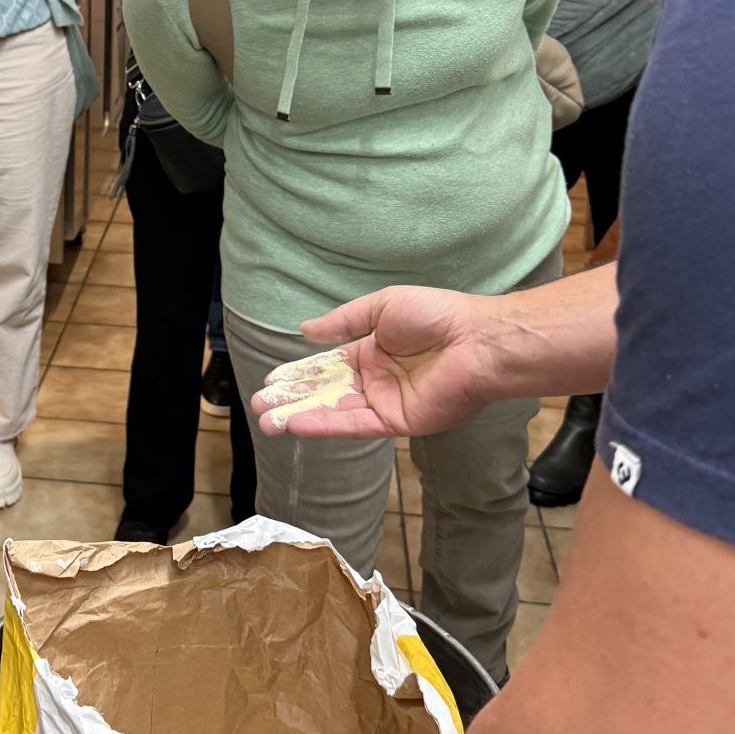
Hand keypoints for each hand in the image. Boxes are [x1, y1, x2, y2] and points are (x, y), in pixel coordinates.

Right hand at [252, 286, 495, 439]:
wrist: (475, 341)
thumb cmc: (435, 315)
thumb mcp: (382, 307)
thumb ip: (344, 322)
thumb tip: (307, 330)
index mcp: (372, 351)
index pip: (326, 366)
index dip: (298, 373)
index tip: (272, 380)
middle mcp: (375, 379)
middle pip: (324, 392)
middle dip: (292, 399)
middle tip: (259, 405)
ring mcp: (385, 402)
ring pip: (334, 412)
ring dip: (301, 416)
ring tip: (267, 421)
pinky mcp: (396, 422)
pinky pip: (354, 425)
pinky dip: (325, 426)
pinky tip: (298, 424)